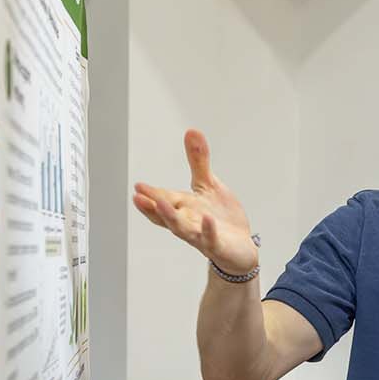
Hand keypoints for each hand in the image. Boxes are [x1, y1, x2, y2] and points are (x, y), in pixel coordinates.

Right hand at [132, 130, 257, 273]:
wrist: (240, 247)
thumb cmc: (221, 218)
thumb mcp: (209, 185)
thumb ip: (198, 161)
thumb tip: (191, 131)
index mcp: (184, 208)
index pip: (165, 199)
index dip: (151, 194)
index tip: (138, 186)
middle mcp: (189, 222)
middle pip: (167, 215)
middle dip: (152, 206)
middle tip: (138, 197)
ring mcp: (202, 235)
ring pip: (182, 229)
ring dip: (171, 217)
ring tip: (161, 204)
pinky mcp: (219, 245)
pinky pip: (211, 238)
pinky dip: (208, 230)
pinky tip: (207, 220)